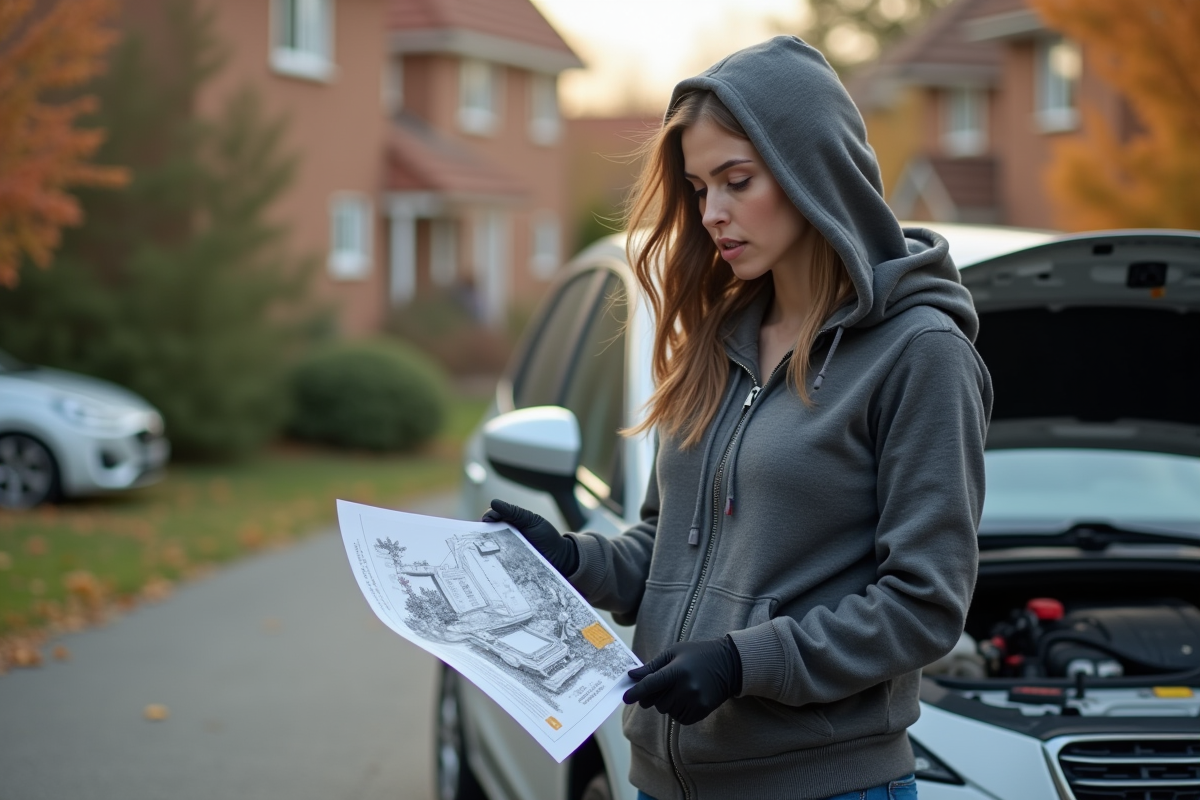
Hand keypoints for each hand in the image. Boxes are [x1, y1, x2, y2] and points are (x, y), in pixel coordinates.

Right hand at [482, 499, 578, 576]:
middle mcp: (503, 538)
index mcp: (508, 524)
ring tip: (480, 550)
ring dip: (482, 550)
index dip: (487, 518)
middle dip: (480, 534)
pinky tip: (487, 564)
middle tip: (480, 535)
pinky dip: (490, 565)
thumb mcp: (531, 521)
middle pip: (485, 534)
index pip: (491, 518)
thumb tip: (493, 503)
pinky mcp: (507, 567)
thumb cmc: (546, 536)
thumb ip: (514, 512)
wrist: (560, 558)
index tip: (487, 520)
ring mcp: (505, 552)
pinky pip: (496, 565)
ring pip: (487, 550)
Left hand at [623, 637, 741, 724]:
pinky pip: (679, 718)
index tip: (625, 698)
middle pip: (657, 702)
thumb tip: (632, 676)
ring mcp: (695, 701)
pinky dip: (678, 711)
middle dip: (655, 696)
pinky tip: (687, 698)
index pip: (651, 684)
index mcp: (677, 670)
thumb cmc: (697, 655)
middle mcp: (686, 687)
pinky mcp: (701, 711)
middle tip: (664, 686)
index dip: (636, 692)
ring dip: (668, 703)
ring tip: (680, 689)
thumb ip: (652, 666)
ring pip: (667, 711)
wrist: (728, 664)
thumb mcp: (674, 653)